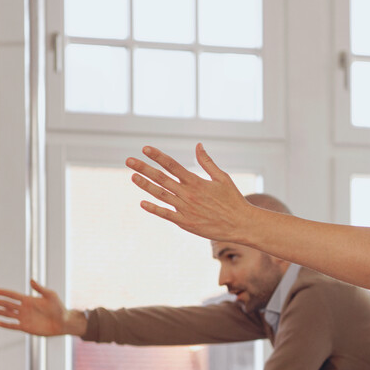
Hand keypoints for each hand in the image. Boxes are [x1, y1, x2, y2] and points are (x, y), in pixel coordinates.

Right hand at [0, 279, 85, 336]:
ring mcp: (24, 318)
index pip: (12, 295)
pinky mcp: (26, 327)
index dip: (3, 292)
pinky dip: (5, 324)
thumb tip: (31, 279)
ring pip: (7, 314)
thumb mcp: (50, 296)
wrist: (63, 322)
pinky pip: (13, 325)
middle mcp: (24, 308)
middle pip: (6, 303)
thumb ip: (40, 288)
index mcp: (28, 300)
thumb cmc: (59, 307)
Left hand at [126, 143, 253, 244]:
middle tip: (129, 160)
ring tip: (133, 176)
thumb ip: (207, 162)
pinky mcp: (186, 223)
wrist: (241, 224)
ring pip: (160, 194)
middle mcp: (188, 194)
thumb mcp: (222, 177)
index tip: (145, 148)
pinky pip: (166, 214)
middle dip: (144, 168)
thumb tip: (198, 145)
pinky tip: (142, 202)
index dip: (157, 156)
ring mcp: (185, 209)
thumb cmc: (233, 200)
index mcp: (196, 181)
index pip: (172, 165)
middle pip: (161, 178)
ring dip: (145, 185)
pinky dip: (154, 208)